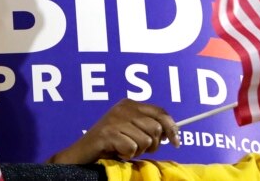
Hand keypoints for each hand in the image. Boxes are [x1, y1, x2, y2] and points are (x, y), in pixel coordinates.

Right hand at [48, 99, 178, 163]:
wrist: (82, 152)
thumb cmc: (110, 143)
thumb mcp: (130, 129)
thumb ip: (147, 126)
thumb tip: (172, 134)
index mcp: (130, 104)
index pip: (160, 112)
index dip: (172, 127)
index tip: (177, 141)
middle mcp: (123, 108)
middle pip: (156, 128)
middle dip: (153, 144)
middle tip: (141, 149)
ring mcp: (115, 120)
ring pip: (146, 140)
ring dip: (138, 151)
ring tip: (125, 149)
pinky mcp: (108, 134)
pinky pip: (132, 148)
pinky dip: (127, 155)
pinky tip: (117, 152)